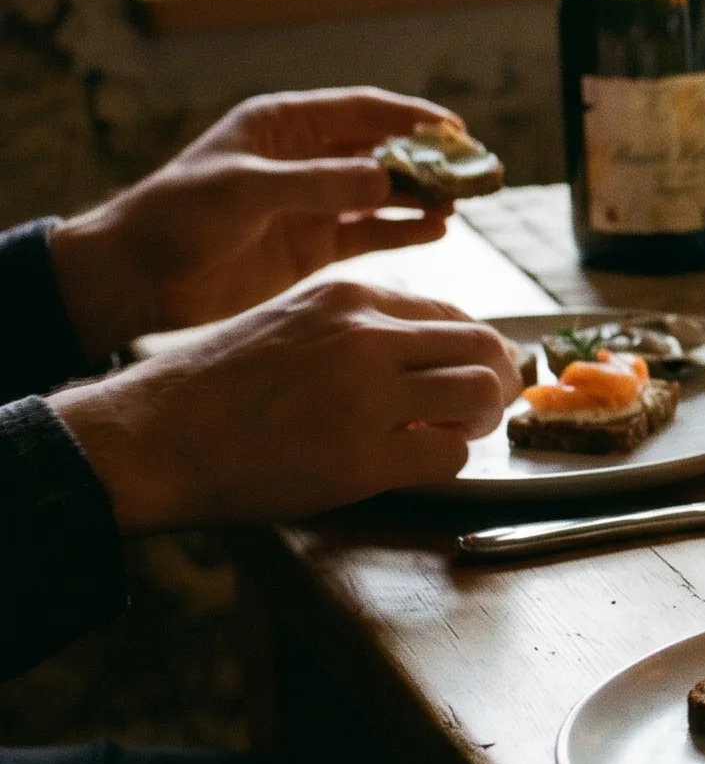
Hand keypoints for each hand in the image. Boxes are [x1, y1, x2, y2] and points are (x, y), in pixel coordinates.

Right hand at [46, 280, 519, 533]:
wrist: (149, 435)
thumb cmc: (211, 386)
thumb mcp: (287, 324)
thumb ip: (353, 328)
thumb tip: (422, 351)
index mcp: (349, 298)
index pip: (452, 315)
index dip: (474, 349)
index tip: (473, 372)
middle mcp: (366, 337)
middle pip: (482, 348)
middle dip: (496, 381)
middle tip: (486, 409)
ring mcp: (367, 397)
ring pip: (478, 395)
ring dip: (478, 421)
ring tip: (454, 435)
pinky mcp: (362, 458)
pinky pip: (449, 456)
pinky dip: (445, 462)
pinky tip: (415, 465)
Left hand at [48, 88, 462, 360]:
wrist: (137, 277)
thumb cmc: (176, 216)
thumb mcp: (244, 190)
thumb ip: (316, 183)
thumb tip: (385, 177)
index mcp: (282, 126)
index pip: (360, 111)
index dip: (410, 116)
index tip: (455, 128)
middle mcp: (304, 159)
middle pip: (382, 149)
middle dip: (429, 157)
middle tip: (474, 168)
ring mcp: (311, 203)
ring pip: (383, 191)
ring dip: (423, 195)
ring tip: (464, 202)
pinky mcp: (312, 246)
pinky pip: (371, 231)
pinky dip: (405, 230)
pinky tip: (438, 229)